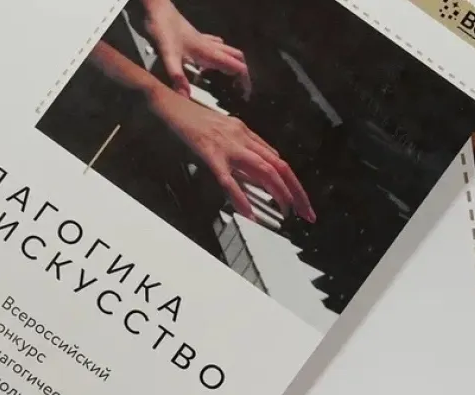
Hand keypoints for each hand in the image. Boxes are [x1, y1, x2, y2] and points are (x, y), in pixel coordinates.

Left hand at [142, 0, 251, 97]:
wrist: (157, 9)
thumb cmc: (163, 29)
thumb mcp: (168, 55)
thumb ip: (177, 76)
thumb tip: (186, 96)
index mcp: (208, 52)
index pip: (235, 65)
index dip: (243, 80)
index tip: (245, 95)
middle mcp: (209, 46)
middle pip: (235, 57)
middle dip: (241, 72)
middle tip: (240, 88)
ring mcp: (203, 40)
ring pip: (226, 51)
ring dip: (232, 63)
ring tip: (228, 79)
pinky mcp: (195, 37)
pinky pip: (214, 46)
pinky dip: (218, 55)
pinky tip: (210, 64)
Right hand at [148, 88, 314, 222]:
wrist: (166, 100)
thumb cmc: (187, 117)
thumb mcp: (219, 133)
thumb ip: (236, 151)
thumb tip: (253, 173)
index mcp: (245, 133)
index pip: (278, 161)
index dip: (293, 183)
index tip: (301, 203)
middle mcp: (242, 136)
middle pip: (279, 166)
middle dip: (297, 192)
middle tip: (308, 214)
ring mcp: (226, 144)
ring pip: (262, 170)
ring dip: (279, 193)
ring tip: (288, 213)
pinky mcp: (208, 152)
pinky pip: (228, 178)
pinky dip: (240, 197)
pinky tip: (249, 213)